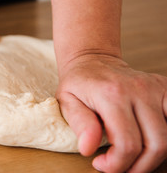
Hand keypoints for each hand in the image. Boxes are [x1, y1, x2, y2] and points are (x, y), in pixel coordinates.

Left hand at [57, 54, 166, 171]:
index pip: (127, 144)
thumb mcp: (67, 101)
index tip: (101, 164)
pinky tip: (148, 141)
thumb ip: (80, 123)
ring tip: (134, 158)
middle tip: (120, 167)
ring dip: (154, 156)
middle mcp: (138, 90)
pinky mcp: (164, 88)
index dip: (117, 164)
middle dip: (139, 166)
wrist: (92, 60)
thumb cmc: (78, 83)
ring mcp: (155, 88)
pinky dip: (165, 137)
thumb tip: (88, 148)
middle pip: (156, 144)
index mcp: (112, 94)